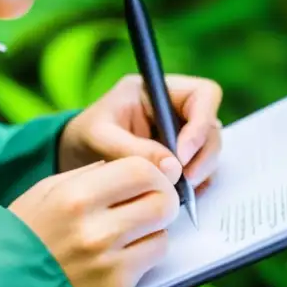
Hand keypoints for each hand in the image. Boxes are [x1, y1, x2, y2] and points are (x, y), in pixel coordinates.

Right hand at [8, 156, 178, 286]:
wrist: (3, 285)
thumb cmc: (28, 229)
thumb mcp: (49, 188)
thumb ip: (94, 174)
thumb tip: (140, 167)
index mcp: (76, 197)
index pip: (141, 171)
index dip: (153, 171)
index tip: (151, 177)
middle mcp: (94, 231)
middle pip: (161, 202)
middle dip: (163, 198)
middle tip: (152, 201)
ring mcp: (106, 263)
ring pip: (162, 233)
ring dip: (153, 228)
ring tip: (129, 229)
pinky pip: (151, 262)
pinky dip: (143, 254)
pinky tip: (119, 253)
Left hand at [57, 74, 222, 192]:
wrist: (75, 155)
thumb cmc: (84, 136)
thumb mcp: (99, 138)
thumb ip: (132, 149)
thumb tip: (173, 168)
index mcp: (157, 89)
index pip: (203, 94)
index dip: (201, 123)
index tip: (182, 154)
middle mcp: (176, 108)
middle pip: (212, 126)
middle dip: (203, 155)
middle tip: (184, 181)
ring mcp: (182, 133)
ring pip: (210, 150)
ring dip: (201, 172)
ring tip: (178, 192)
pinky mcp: (181, 157)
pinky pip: (201, 169)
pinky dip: (195, 184)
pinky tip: (178, 196)